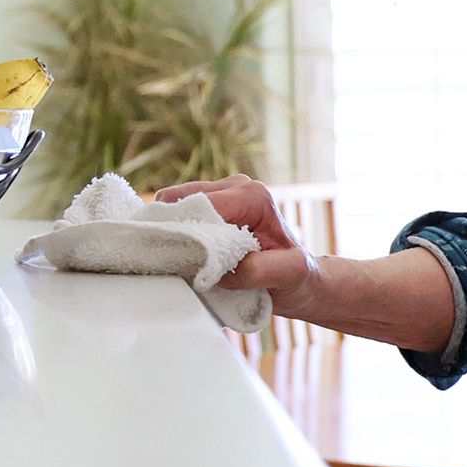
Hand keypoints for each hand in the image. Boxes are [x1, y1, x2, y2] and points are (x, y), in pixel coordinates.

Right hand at [152, 175, 319, 306]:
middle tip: (167, 260)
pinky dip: (174, 231)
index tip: (173, 258)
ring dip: (171, 230)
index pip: (203, 206)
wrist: (299, 281)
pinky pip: (177, 212)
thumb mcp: (288, 274)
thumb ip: (258, 270)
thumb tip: (222, 268)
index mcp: (253, 196)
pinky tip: (179, 253)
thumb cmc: (295, 277)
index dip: (183, 230)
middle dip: (172, 229)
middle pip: (181, 199)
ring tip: (174, 258)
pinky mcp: (210, 204)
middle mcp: (237, 185)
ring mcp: (222, 192)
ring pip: (173, 203)